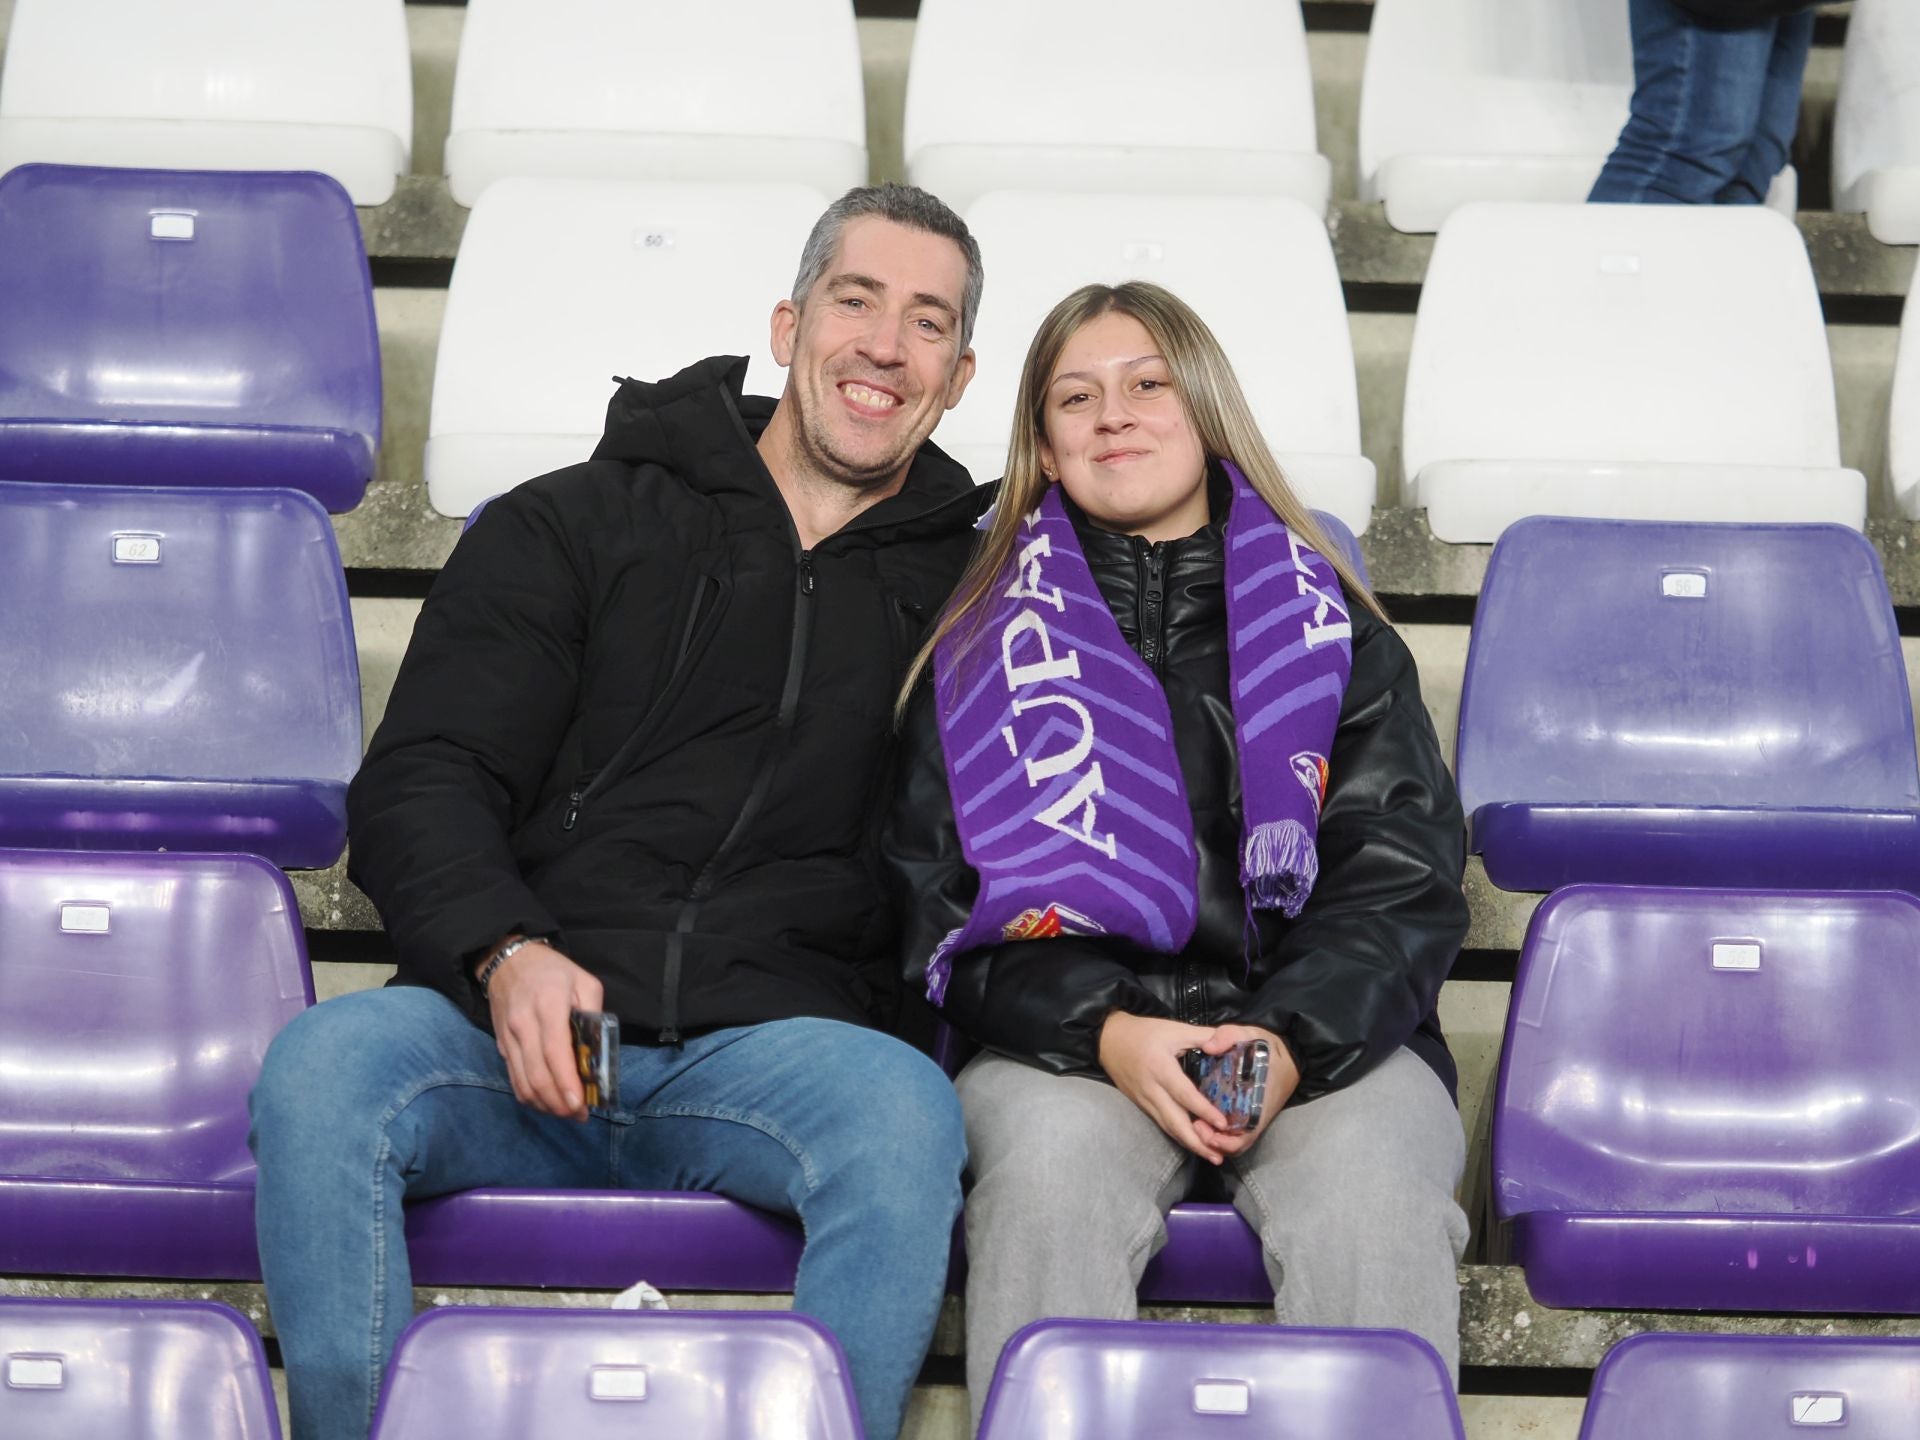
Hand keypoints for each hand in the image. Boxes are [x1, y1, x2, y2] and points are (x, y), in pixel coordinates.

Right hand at [480, 938, 603, 1120]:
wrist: (508, 960)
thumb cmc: (552, 971)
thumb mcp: (584, 980)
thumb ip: (594, 1011)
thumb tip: (599, 1048)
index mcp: (548, 1005)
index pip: (555, 1052)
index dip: (566, 1083)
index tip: (581, 1104)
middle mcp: (524, 1025)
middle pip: (537, 1075)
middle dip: (559, 1103)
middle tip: (579, 1115)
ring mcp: (509, 1038)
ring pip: (523, 1083)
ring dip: (545, 1105)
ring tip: (567, 1113)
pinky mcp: (502, 1047)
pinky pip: (514, 1079)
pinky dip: (531, 1097)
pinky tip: (548, 1102)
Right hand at [1097, 1011, 1232, 1164]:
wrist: (1108, 1039)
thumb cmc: (1143, 1032)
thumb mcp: (1174, 1028)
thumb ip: (1203, 1036)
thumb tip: (1230, 1045)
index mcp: (1160, 1068)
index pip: (1184, 1094)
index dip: (1203, 1110)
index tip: (1222, 1123)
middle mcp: (1151, 1089)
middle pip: (1174, 1122)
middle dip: (1196, 1142)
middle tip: (1218, 1156)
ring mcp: (1144, 1100)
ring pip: (1168, 1128)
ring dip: (1189, 1144)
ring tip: (1211, 1156)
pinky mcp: (1141, 1105)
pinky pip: (1162, 1124)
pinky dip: (1178, 1136)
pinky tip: (1192, 1143)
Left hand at [1191, 1024, 1300, 1159]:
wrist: (1291, 1056)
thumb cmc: (1270, 1049)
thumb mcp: (1252, 1035)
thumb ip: (1230, 1036)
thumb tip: (1209, 1046)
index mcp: (1259, 1102)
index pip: (1244, 1135)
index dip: (1224, 1140)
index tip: (1203, 1126)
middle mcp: (1257, 1116)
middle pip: (1236, 1145)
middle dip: (1213, 1142)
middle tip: (1196, 1126)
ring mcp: (1254, 1118)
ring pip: (1234, 1143)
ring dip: (1215, 1140)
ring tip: (1197, 1125)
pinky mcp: (1250, 1116)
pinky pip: (1235, 1135)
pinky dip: (1220, 1136)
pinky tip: (1204, 1122)